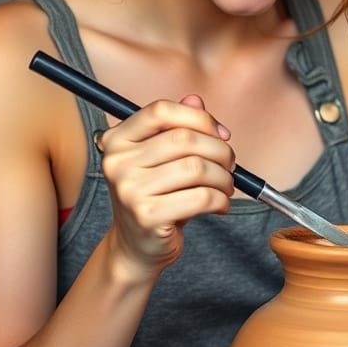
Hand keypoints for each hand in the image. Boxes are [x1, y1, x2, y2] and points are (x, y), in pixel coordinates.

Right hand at [98, 94, 233, 276]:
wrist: (137, 247)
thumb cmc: (154, 197)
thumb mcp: (161, 159)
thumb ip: (176, 127)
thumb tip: (196, 100)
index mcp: (117, 140)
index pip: (161, 111)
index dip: (199, 118)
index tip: (221, 134)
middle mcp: (117, 162)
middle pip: (184, 138)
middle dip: (220, 151)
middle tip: (230, 165)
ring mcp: (129, 190)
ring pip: (197, 168)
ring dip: (224, 177)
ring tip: (226, 186)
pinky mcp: (147, 215)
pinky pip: (201, 197)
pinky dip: (221, 200)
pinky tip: (220, 204)